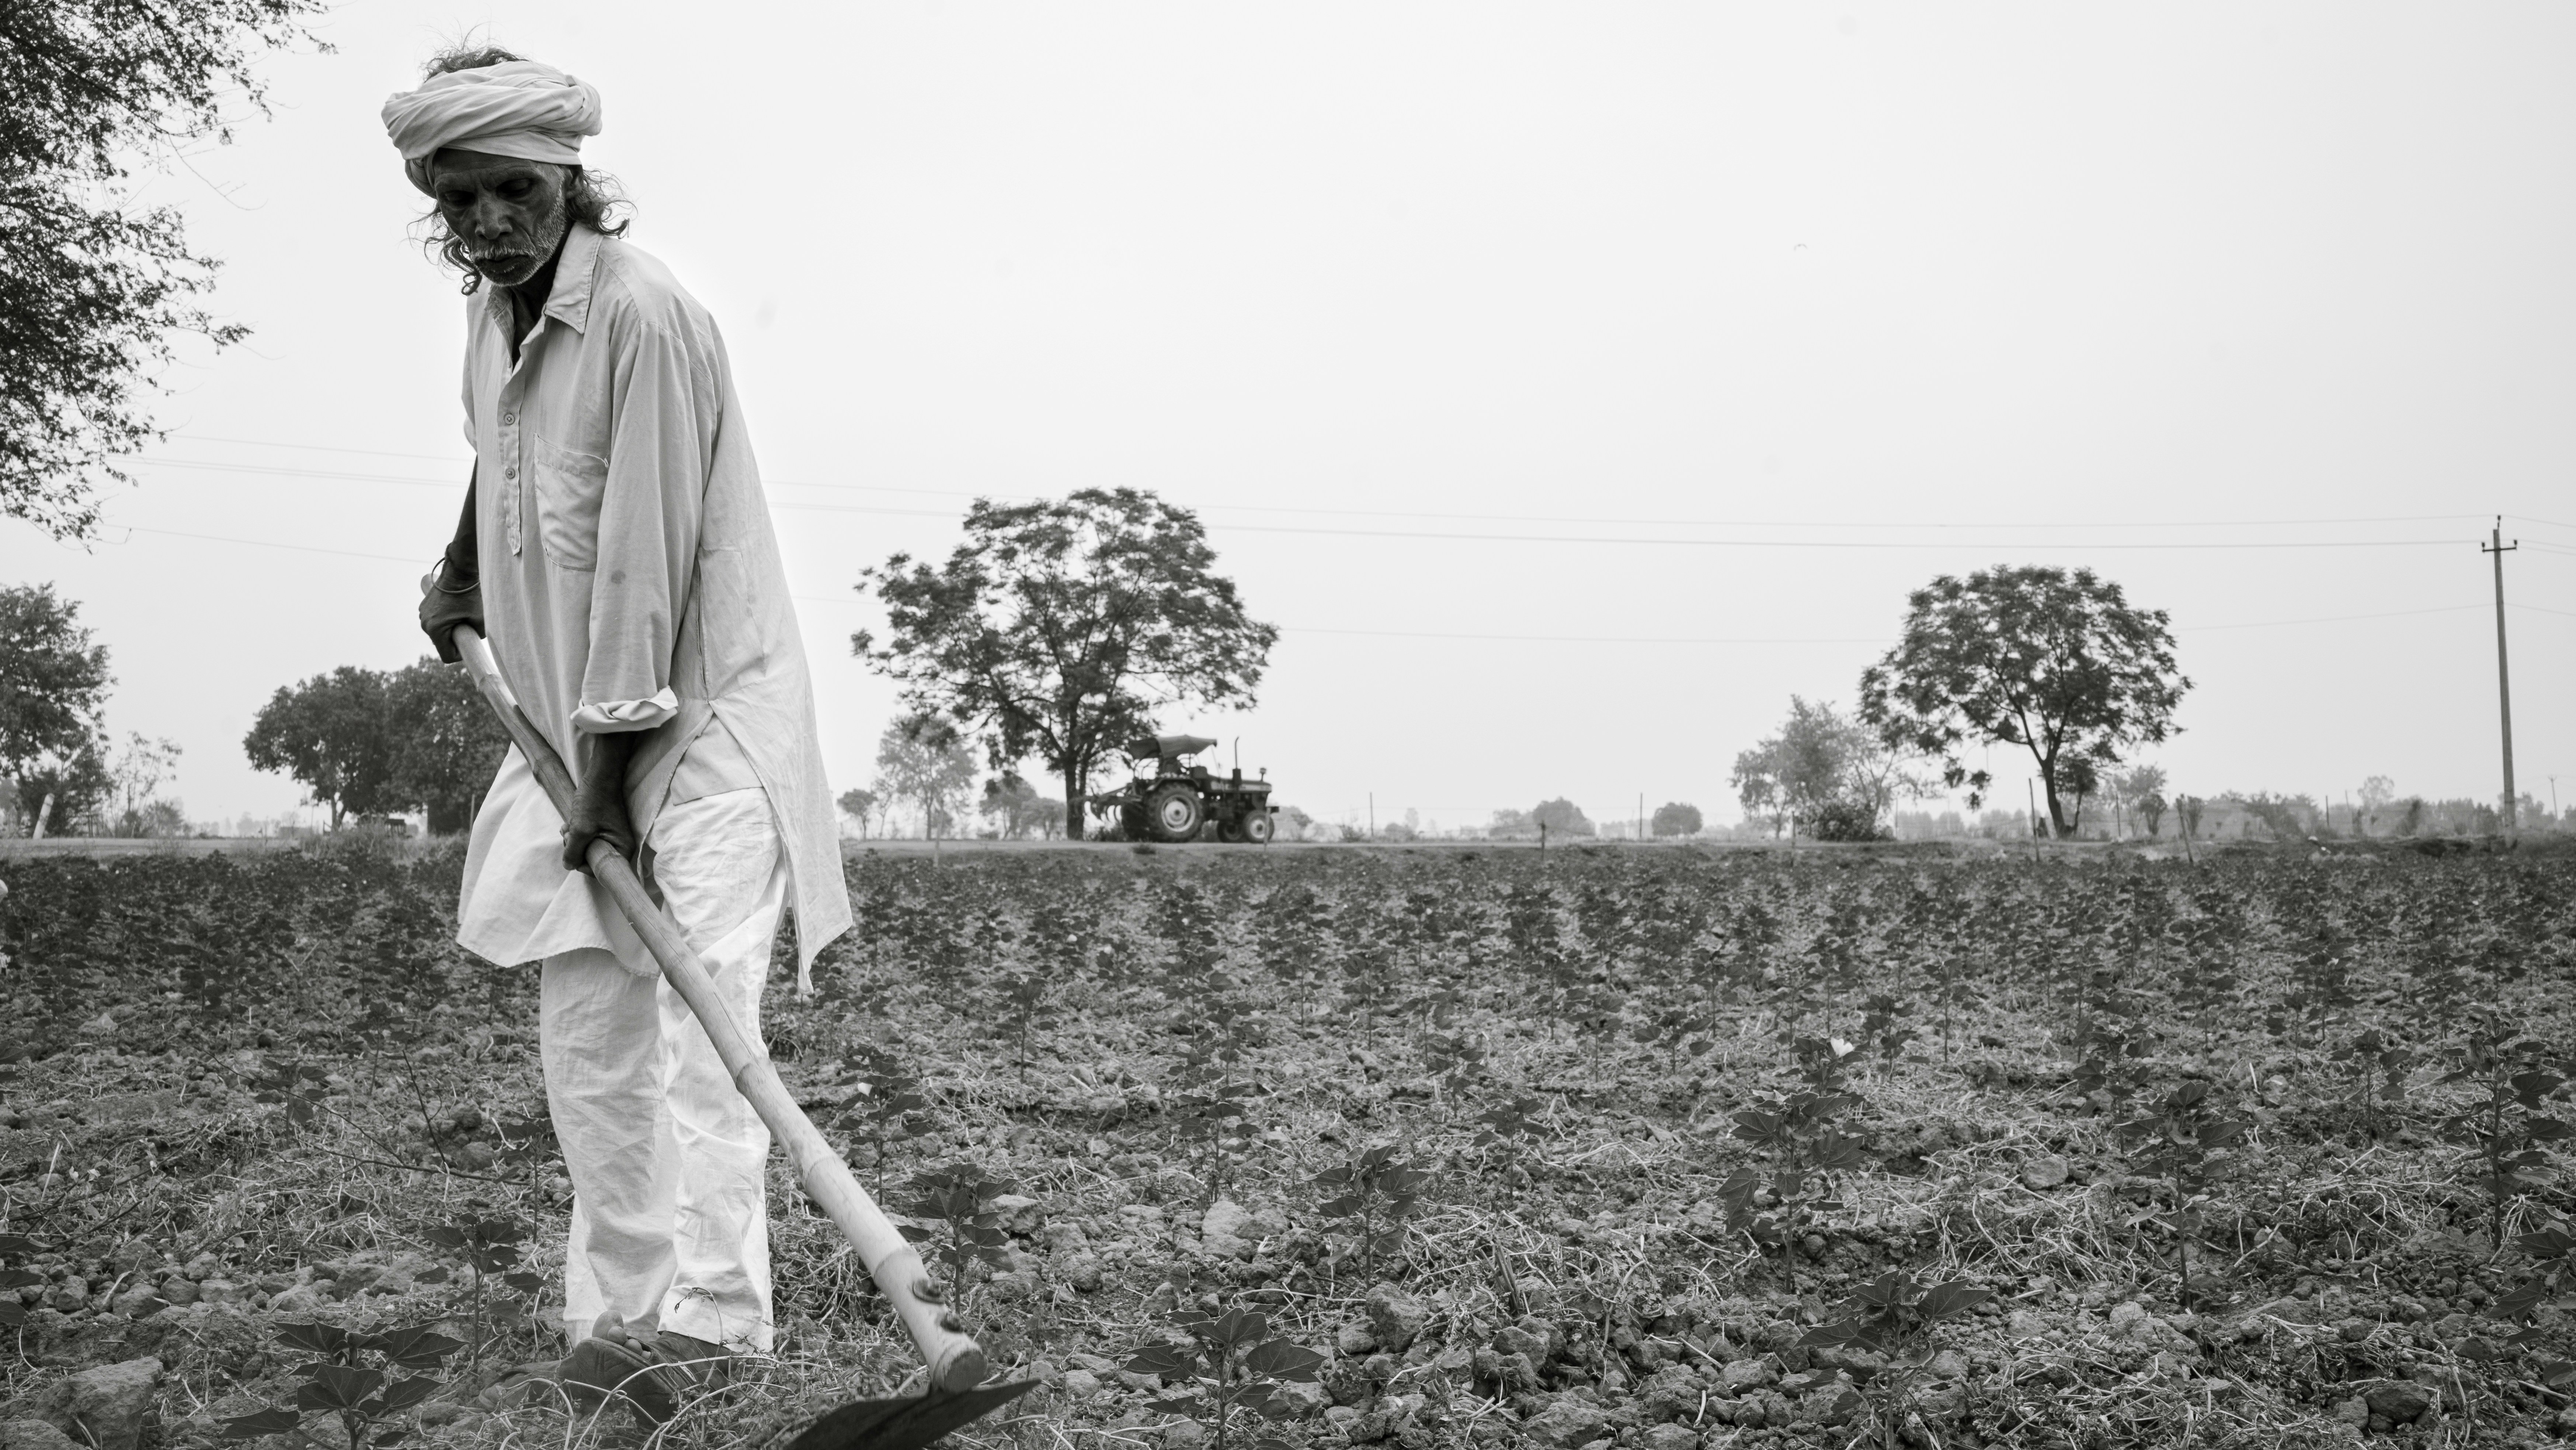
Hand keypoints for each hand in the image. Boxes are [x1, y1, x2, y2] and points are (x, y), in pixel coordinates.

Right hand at [419, 564, 482, 664]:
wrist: (460, 570)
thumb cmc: (471, 594)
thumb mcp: (481, 619)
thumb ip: (477, 636)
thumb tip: (472, 642)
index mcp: (435, 628)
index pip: (446, 655)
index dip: (461, 654)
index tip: (470, 644)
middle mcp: (424, 622)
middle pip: (442, 644)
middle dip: (456, 640)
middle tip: (469, 627)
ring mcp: (422, 614)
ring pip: (440, 633)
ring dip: (451, 629)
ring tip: (463, 615)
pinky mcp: (424, 607)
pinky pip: (436, 621)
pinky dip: (446, 620)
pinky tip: (456, 609)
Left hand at [561, 730, 639, 872]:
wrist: (600, 777)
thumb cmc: (595, 801)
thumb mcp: (581, 829)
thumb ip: (573, 851)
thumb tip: (568, 866)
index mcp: (623, 849)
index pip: (600, 870)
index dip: (582, 862)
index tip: (574, 846)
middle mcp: (620, 845)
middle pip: (592, 860)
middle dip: (576, 849)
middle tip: (570, 834)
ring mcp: (612, 837)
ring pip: (587, 849)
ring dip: (573, 840)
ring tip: (569, 826)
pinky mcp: (604, 830)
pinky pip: (588, 840)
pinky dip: (577, 834)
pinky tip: (571, 823)